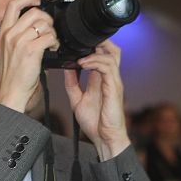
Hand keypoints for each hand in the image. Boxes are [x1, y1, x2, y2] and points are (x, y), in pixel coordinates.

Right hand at [0, 0, 58, 112]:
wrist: (10, 91)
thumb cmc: (11, 75)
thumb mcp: (8, 50)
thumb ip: (17, 36)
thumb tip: (34, 26)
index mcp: (4, 32)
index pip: (13, 5)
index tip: (36, 1)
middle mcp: (11, 34)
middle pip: (34, 12)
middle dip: (46, 18)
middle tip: (49, 29)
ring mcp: (20, 41)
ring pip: (44, 24)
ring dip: (52, 32)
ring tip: (51, 42)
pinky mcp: (32, 50)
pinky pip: (49, 37)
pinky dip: (55, 42)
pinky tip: (52, 49)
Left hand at [64, 40, 129, 159]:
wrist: (104, 138)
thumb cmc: (95, 122)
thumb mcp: (77, 99)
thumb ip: (72, 84)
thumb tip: (66, 69)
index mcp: (102, 79)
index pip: (103, 55)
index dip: (93, 47)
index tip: (75, 46)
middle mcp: (110, 78)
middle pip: (113, 51)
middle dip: (101, 42)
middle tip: (82, 42)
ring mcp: (114, 82)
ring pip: (111, 56)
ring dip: (94, 53)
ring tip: (79, 58)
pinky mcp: (114, 89)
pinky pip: (108, 69)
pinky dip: (96, 63)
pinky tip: (83, 64)